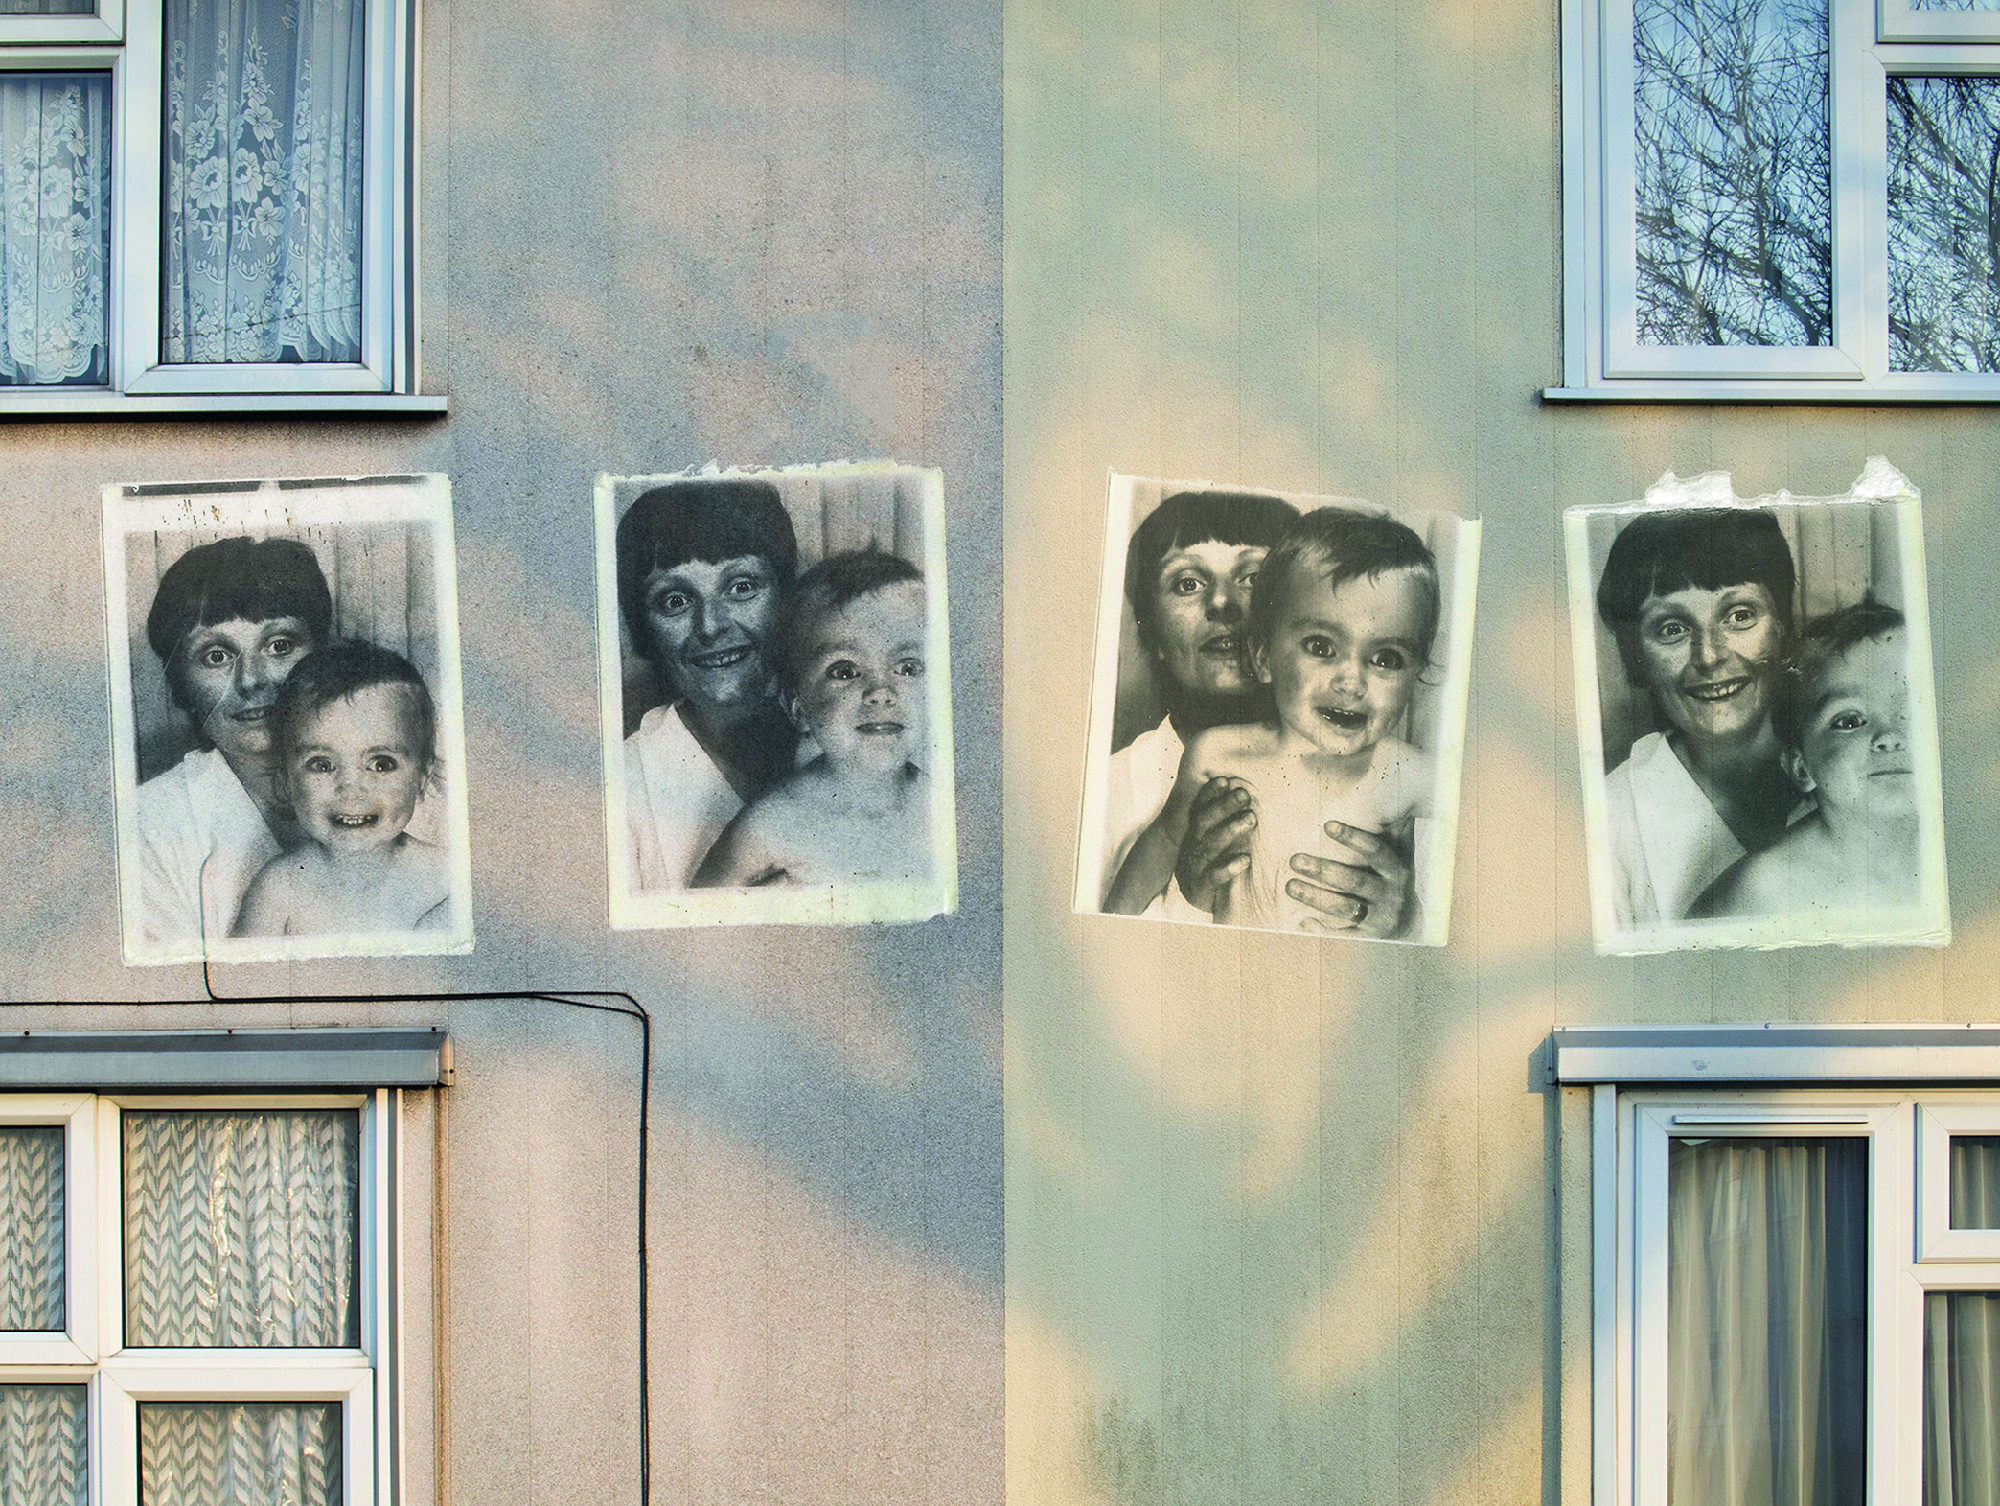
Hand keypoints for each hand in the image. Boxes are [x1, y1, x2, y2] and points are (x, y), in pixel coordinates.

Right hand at [1173, 776, 1256, 914]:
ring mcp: (1193, 868)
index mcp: (1193, 834)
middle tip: (1245, 795)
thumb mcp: (1216, 843)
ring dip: (1230, 830)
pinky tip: (1246, 860)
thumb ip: (1226, 823)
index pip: (1199, 809)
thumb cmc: (1215, 867)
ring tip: (1251, 819)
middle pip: (1204, 822)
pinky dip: (1229, 868)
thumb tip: (1247, 794)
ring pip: (1209, 846)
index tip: (1226, 780)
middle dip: (1224, 806)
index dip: (1210, 794)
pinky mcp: (1200, 889)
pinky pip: (1214, 877)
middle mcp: (1190, 848)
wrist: (1201, 904)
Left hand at [1285, 821, 1413, 937]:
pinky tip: (1303, 920)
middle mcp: (1391, 891)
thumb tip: (1382, 778)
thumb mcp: (1397, 850)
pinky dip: (1324, 927)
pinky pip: (1344, 932)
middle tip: (1294, 860)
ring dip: (1315, 897)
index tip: (1327, 825)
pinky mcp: (1369, 934)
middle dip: (1323, 870)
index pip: (1376, 850)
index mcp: (1397, 866)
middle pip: (1354, 879)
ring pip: (1345, 906)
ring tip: (1290, 886)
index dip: (1353, 838)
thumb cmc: (1392, 873)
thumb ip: (1388, 826)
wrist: (1410, 917)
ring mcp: (1381, 914)